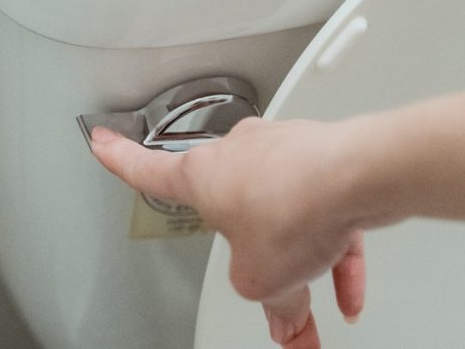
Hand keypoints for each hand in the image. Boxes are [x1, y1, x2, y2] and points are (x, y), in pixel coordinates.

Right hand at [90, 118, 365, 347]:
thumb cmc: (294, 203)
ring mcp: (282, 153)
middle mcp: (238, 155)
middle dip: (254, 255)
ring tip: (318, 301)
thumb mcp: (261, 278)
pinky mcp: (322, 161)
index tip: (102, 142)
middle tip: (268, 290)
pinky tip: (347, 290)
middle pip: (235, 213)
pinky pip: (321, 212)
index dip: (118, 160)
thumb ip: (267, 302)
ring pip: (283, 214)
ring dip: (299, 259)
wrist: (362, 173)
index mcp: (202, 176)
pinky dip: (332, 250)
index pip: (147, 170)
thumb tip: (286, 321)